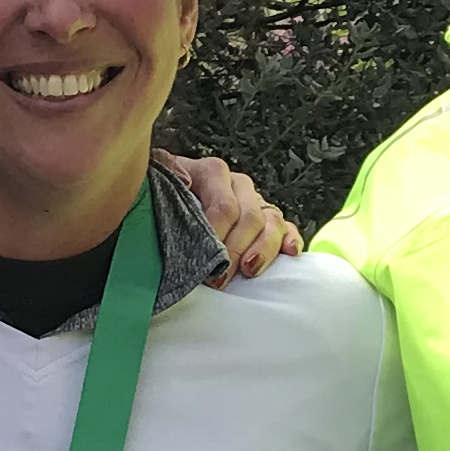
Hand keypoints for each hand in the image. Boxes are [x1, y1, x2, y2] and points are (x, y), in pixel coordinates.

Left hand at [162, 150, 303, 281]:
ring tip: (249, 271)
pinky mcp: (269, 220)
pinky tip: (290, 254)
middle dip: (236, 251)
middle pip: (251, 217)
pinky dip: (291, 240)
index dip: (217, 236)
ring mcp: (256, 201)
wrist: (167, 199)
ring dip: (264, 249)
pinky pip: (287, 228)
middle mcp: (238, 185)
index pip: (224, 206)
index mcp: (212, 172)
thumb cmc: (163, 197)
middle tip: (219, 278)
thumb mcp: (158, 182)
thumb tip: (182, 180)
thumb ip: (167, 178)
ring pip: (273, 221)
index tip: (205, 261)